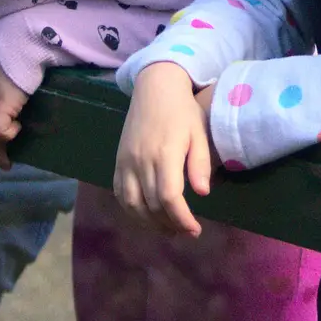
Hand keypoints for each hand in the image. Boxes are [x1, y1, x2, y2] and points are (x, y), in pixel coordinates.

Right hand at [114, 62, 219, 236]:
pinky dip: (132, 211)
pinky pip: (120, 194)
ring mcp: (126, 162)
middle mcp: (141, 160)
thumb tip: (202, 193)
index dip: (181, 219)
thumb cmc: (182, 111)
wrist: (154, 89)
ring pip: (132, 205)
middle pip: (152, 205)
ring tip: (168, 229)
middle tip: (186, 231)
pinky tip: (146, 216)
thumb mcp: (199, 132)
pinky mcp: (118, 162)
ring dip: (149, 223)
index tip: (195, 229)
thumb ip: (200, 163)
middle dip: (170, 224)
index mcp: (165, 153)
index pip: (169, 197)